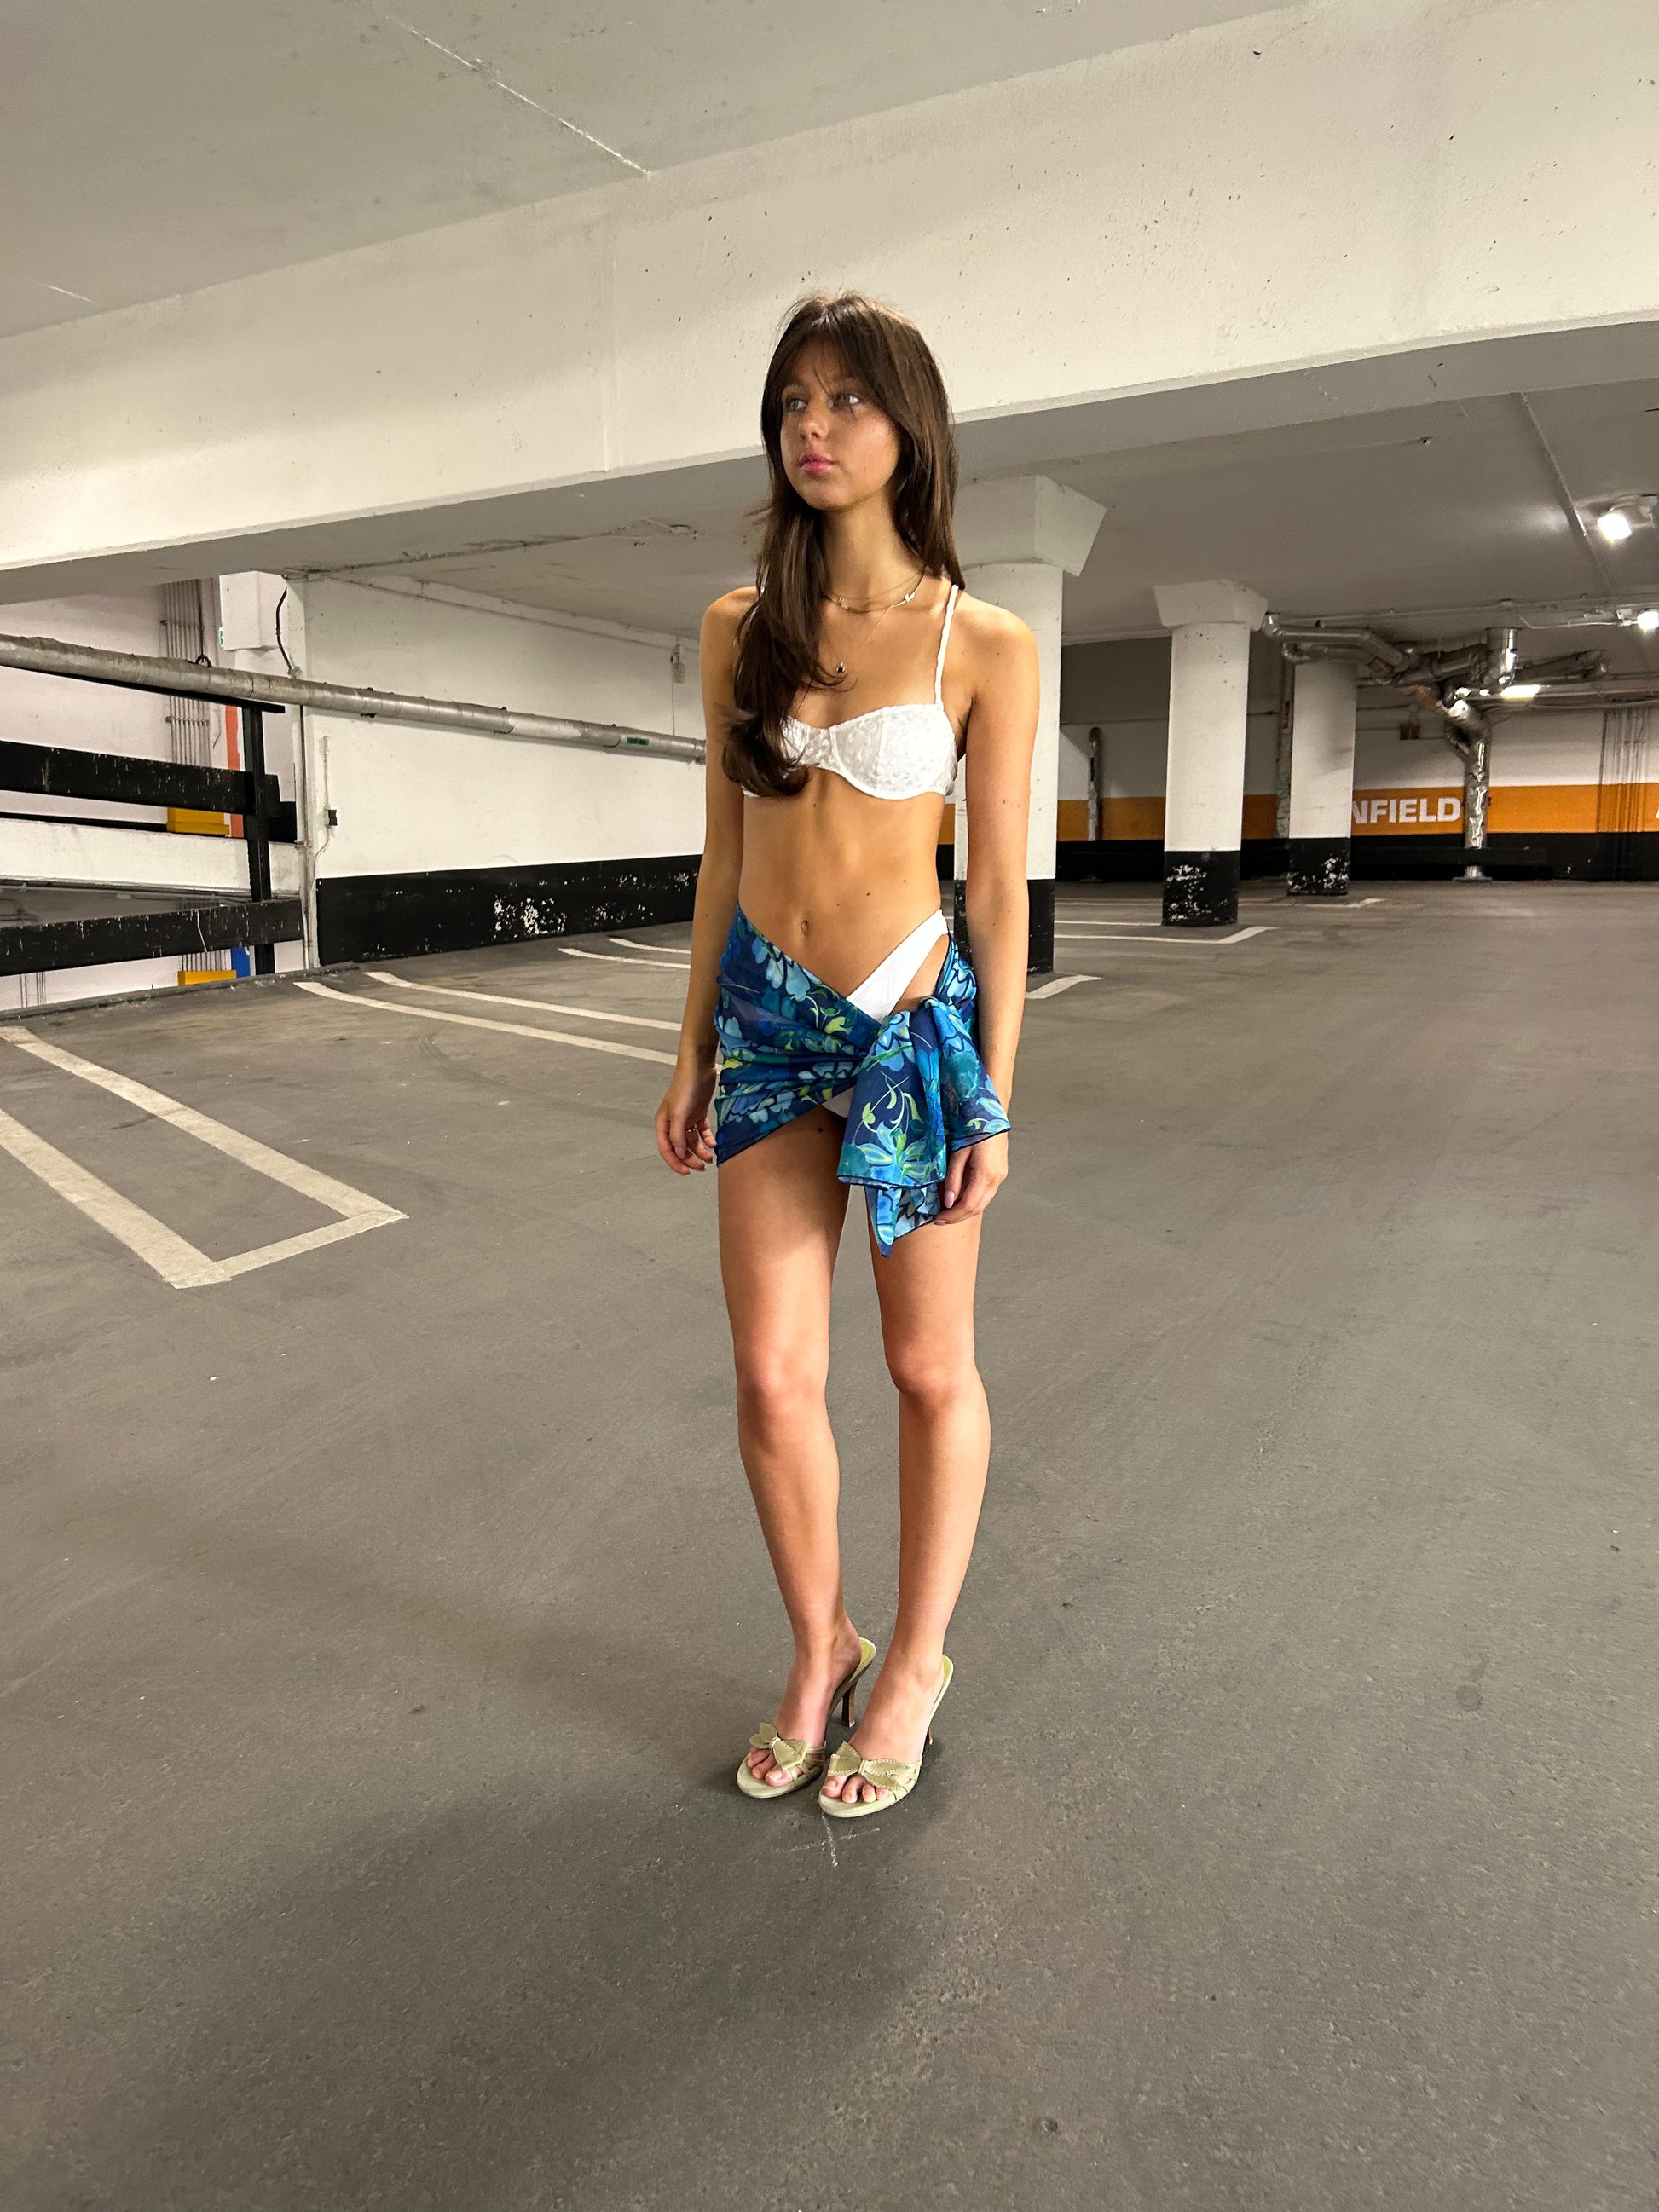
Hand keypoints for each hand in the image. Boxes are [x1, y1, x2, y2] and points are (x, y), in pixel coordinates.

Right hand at [655, 1056, 717, 1174]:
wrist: (699, 1068)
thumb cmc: (686, 1087)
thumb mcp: (679, 1114)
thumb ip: (677, 1136)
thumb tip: (679, 1155)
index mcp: (663, 1124)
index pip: (667, 1150)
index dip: (676, 1163)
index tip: (687, 1172)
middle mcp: (673, 1123)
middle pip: (680, 1148)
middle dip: (690, 1159)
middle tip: (703, 1167)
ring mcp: (686, 1118)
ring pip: (692, 1142)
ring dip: (700, 1151)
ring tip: (711, 1158)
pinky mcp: (698, 1113)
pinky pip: (702, 1132)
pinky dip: (707, 1139)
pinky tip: (714, 1144)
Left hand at [937, 1130, 1007, 1222]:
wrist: (991, 1113)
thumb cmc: (973, 1128)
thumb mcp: (958, 1152)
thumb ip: (954, 1178)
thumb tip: (949, 1202)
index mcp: (986, 1174)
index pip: (969, 1205)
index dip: (953, 1216)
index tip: (938, 1219)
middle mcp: (997, 1178)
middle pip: (978, 1208)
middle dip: (958, 1217)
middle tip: (940, 1219)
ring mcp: (1000, 1176)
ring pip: (983, 1203)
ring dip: (965, 1210)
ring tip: (948, 1211)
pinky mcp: (1000, 1173)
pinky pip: (986, 1193)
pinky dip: (973, 1201)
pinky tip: (960, 1198)